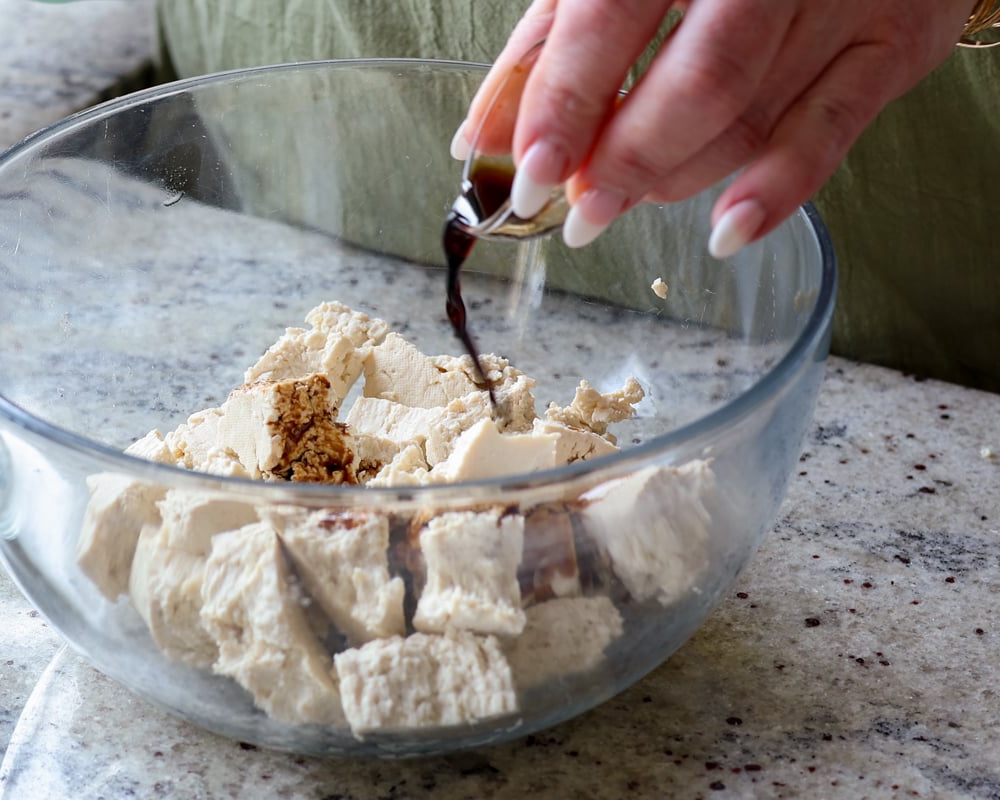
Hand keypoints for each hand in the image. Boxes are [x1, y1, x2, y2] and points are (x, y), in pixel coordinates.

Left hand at [454, 0, 975, 255]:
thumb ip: (547, 46)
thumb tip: (482, 144)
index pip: (612, 18)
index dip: (565, 104)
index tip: (529, 177)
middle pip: (698, 84)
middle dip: (627, 163)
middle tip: (582, 212)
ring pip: (751, 118)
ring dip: (675, 179)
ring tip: (627, 200)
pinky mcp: (893, 43)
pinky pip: (832, 134)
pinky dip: (774, 194)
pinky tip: (725, 233)